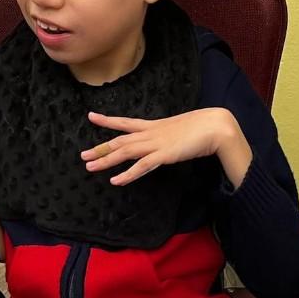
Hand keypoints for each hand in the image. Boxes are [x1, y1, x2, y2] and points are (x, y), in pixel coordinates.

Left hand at [81, 108, 252, 188]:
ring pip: (125, 152)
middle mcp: (151, 133)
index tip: (91, 116)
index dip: (108, 120)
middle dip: (101, 148)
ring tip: (90, 166)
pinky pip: (141, 166)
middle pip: (120, 140)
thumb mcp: (181, 130)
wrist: (215, 126)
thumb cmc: (203, 128)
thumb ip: (170, 136)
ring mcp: (156, 144)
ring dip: (106, 160)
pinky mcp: (163, 155)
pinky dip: (127, 174)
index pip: (126, 122)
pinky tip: (115, 181)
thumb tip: (167, 140)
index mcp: (154, 125)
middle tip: (83, 155)